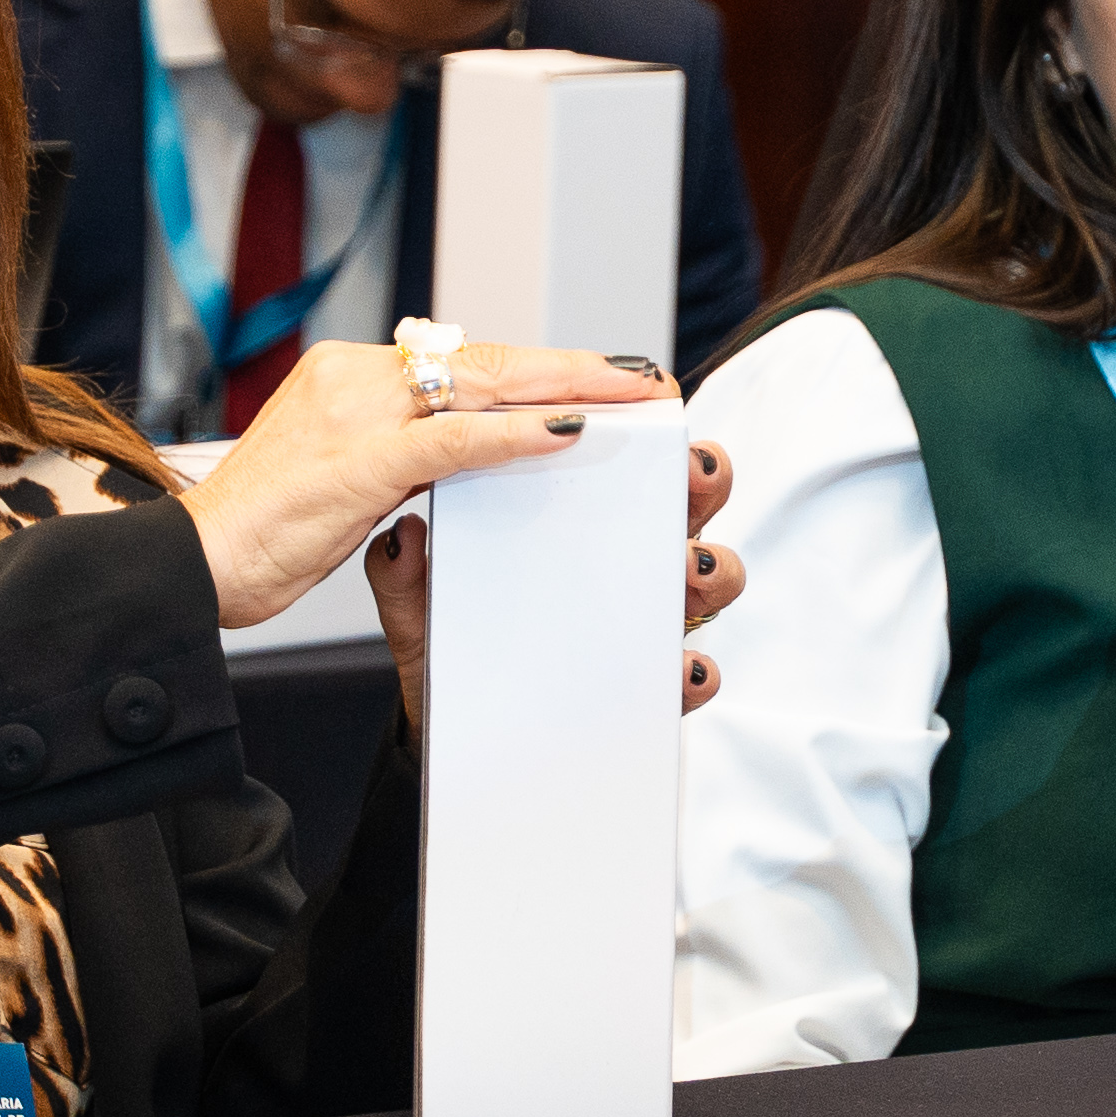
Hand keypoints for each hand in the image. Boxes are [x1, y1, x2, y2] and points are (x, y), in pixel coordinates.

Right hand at [179, 338, 672, 626]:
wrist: (187, 568)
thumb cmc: (261, 534)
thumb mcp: (343, 481)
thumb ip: (402, 459)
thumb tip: (467, 455)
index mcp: (350, 377)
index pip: (462, 362)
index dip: (537, 369)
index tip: (599, 376)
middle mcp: (354, 378)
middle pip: (485, 364)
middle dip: (572, 371)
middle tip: (644, 378)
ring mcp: (354, 413)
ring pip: (480, 389)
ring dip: (565, 392)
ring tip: (631, 399)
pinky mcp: (356, 460)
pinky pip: (451, 440)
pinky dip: (514, 435)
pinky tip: (567, 434)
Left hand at [368, 435, 739, 738]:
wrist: (451, 719)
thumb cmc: (452, 639)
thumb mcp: (419, 603)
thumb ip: (405, 574)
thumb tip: (406, 537)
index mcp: (572, 518)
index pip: (614, 460)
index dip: (640, 425)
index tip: (651, 397)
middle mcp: (621, 558)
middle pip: (685, 504)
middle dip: (703, 479)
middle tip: (689, 470)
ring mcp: (640, 616)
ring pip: (708, 581)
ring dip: (710, 567)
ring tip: (686, 565)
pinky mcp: (643, 682)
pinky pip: (688, 676)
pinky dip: (694, 671)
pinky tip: (681, 668)